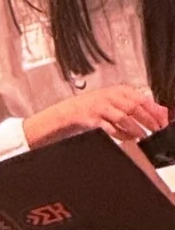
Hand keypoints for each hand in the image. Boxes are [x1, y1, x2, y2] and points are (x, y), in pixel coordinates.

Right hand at [24, 86, 167, 148]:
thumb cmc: (92, 109)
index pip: (141, 98)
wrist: (65, 114)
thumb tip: (162, 110)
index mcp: (116, 91)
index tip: (163, 122)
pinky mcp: (91, 119)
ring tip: (143, 137)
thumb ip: (138, 106)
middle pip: (134, 107)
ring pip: (123, 117)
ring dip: (136, 129)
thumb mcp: (115, 103)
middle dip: (148, 120)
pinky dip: (121, 134)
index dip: (154, 111)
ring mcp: (99, 107)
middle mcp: (108, 96)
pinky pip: (110, 127)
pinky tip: (128, 139)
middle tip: (156, 131)